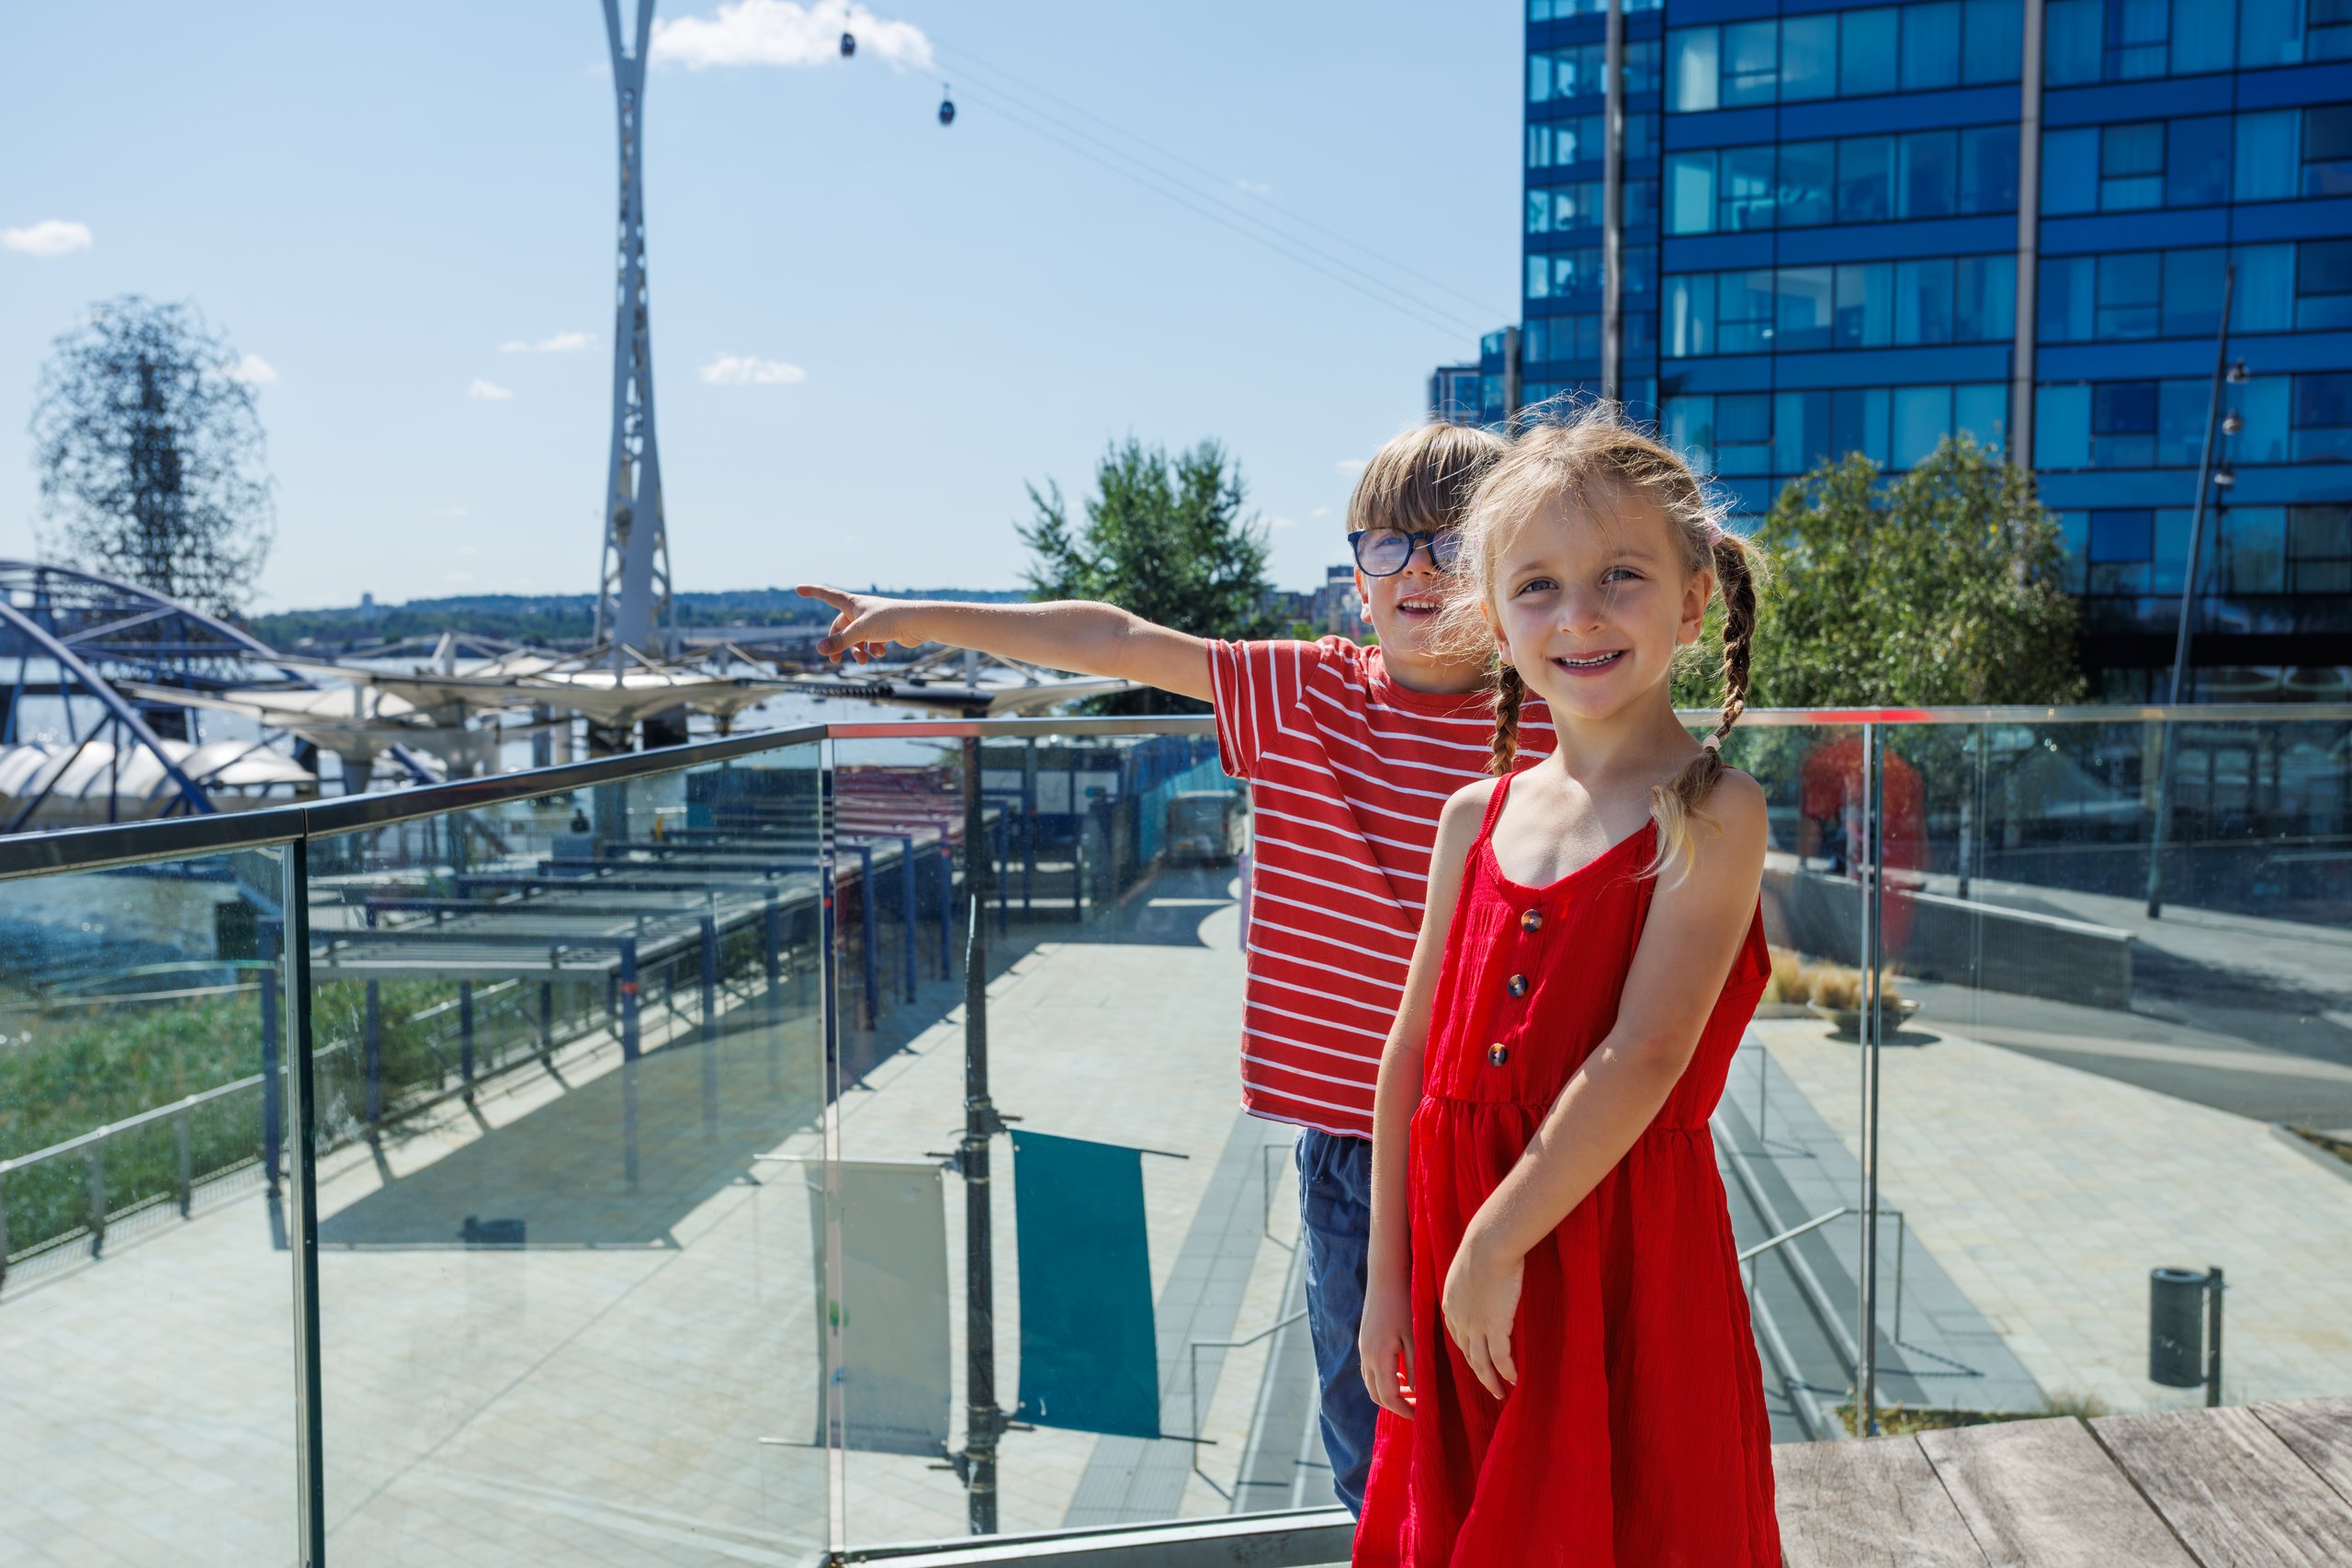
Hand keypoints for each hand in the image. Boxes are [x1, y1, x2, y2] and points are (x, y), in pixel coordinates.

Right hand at [796, 584, 930, 663]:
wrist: (918, 624)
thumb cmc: (890, 620)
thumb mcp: (860, 631)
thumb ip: (840, 641)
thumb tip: (819, 649)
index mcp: (853, 603)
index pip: (827, 594)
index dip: (812, 591)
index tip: (798, 588)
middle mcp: (861, 611)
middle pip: (841, 627)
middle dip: (838, 644)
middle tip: (834, 661)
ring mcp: (873, 621)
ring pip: (857, 639)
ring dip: (858, 651)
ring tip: (863, 661)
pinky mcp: (884, 632)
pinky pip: (872, 643)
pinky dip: (874, 650)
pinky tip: (881, 652)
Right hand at [1358, 1264, 1417, 1419]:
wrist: (1385, 1275)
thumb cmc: (1404, 1303)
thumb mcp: (1415, 1337)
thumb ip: (1416, 1368)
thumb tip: (1418, 1394)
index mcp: (1379, 1357)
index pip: (1388, 1397)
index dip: (1404, 1410)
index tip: (1421, 1416)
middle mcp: (1367, 1356)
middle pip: (1376, 1395)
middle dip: (1396, 1406)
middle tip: (1418, 1408)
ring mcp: (1363, 1348)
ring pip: (1372, 1383)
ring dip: (1389, 1393)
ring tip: (1412, 1393)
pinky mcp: (1365, 1341)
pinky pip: (1370, 1371)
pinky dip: (1384, 1380)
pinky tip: (1402, 1375)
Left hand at [1440, 1234, 1522, 1399]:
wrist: (1489, 1244)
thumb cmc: (1483, 1248)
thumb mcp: (1468, 1268)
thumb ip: (1472, 1281)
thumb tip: (1484, 1281)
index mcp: (1451, 1305)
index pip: (1458, 1337)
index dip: (1469, 1352)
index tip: (1478, 1363)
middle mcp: (1460, 1320)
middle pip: (1468, 1354)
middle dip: (1479, 1373)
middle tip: (1490, 1387)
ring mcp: (1476, 1325)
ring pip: (1481, 1362)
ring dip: (1491, 1380)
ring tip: (1500, 1392)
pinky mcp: (1495, 1326)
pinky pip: (1500, 1357)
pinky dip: (1506, 1370)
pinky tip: (1514, 1379)